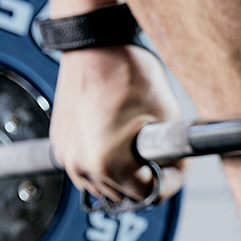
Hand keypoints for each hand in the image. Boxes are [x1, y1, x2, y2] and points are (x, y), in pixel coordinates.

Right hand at [48, 44, 186, 204]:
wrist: (95, 45)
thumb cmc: (129, 74)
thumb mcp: (167, 120)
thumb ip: (170, 156)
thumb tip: (170, 172)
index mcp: (106, 164)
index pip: (149, 195)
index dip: (173, 179)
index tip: (180, 161)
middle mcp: (79, 165)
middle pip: (126, 193)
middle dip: (150, 175)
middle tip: (164, 149)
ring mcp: (66, 155)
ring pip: (106, 184)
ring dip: (127, 170)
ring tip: (140, 140)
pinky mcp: (60, 143)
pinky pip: (88, 166)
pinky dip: (107, 159)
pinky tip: (119, 136)